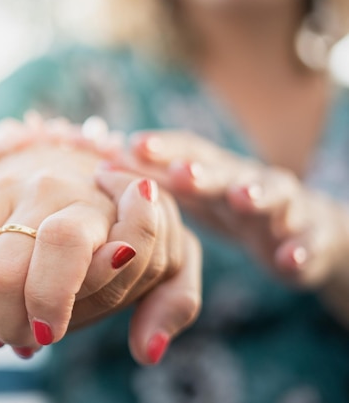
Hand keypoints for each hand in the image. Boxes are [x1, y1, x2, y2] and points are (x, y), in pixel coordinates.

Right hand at [0, 122, 199, 362]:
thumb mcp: (167, 264)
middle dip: (10, 324)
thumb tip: (146, 351)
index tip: (50, 331)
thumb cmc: (125, 238)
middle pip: (4, 271)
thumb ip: (172, 302)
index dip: (50, 298)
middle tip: (27, 337)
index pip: (64, 243)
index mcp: (100, 204)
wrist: (73, 179)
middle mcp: (45, 187)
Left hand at [120, 130, 348, 289]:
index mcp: (212, 171)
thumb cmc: (228, 206)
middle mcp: (245, 180)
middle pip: (223, 170)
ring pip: (273, 195)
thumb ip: (151, 185)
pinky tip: (289, 258)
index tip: (131, 146)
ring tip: (242, 200)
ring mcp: (280, 206)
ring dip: (257, 195)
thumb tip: (96, 169)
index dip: (162, 148)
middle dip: (202, 171)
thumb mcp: (193, 195)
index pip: (185, 152)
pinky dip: (300, 248)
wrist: (299, 226)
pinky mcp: (307, 237)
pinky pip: (307, 241)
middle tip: (180, 174)